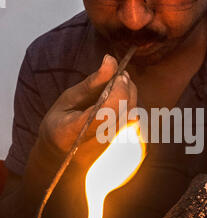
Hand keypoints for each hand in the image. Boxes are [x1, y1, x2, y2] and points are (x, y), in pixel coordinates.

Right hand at [39, 54, 136, 168]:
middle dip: (125, 84)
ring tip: (114, 81)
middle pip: (127, 106)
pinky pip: (133, 112)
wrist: (66, 158)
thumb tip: (111, 59)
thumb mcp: (68, 100)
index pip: (109, 109)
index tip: (115, 68)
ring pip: (133, 108)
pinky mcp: (123, 135)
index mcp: (80, 130)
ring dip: (128, 89)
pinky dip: (128, 98)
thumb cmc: (61, 125)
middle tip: (116, 71)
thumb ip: (92, 82)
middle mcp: (101, 136)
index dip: (118, 86)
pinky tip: (116, 93)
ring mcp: (114, 138)